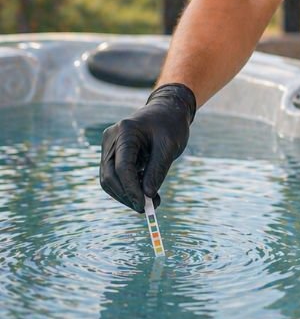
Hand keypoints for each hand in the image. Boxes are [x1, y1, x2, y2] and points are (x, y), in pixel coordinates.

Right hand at [100, 83, 195, 211]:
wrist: (167, 110)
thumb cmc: (171, 124)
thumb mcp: (169, 146)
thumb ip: (157, 170)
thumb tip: (146, 196)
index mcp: (125, 131)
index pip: (122, 167)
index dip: (131, 189)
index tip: (143, 205)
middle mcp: (112, 138)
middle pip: (109, 176)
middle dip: (126, 195)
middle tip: (146, 209)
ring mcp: (109, 146)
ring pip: (109, 179)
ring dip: (126, 194)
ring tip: (150, 200)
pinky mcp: (112, 153)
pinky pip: (115, 175)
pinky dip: (128, 186)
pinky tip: (145, 190)